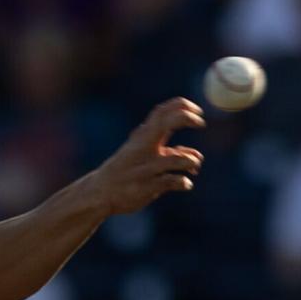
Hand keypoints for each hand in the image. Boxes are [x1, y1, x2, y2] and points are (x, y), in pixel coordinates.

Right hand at [92, 97, 204, 215]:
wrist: (100, 193)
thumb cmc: (125, 171)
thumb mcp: (144, 157)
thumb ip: (169, 152)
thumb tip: (195, 156)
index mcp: (141, 137)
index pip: (162, 112)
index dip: (183, 106)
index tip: (198, 112)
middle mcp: (143, 148)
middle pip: (167, 122)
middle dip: (186, 118)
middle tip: (200, 123)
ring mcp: (145, 168)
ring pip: (179, 159)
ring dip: (192, 161)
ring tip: (193, 168)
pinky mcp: (147, 186)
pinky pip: (174, 181)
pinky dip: (184, 182)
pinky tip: (184, 184)